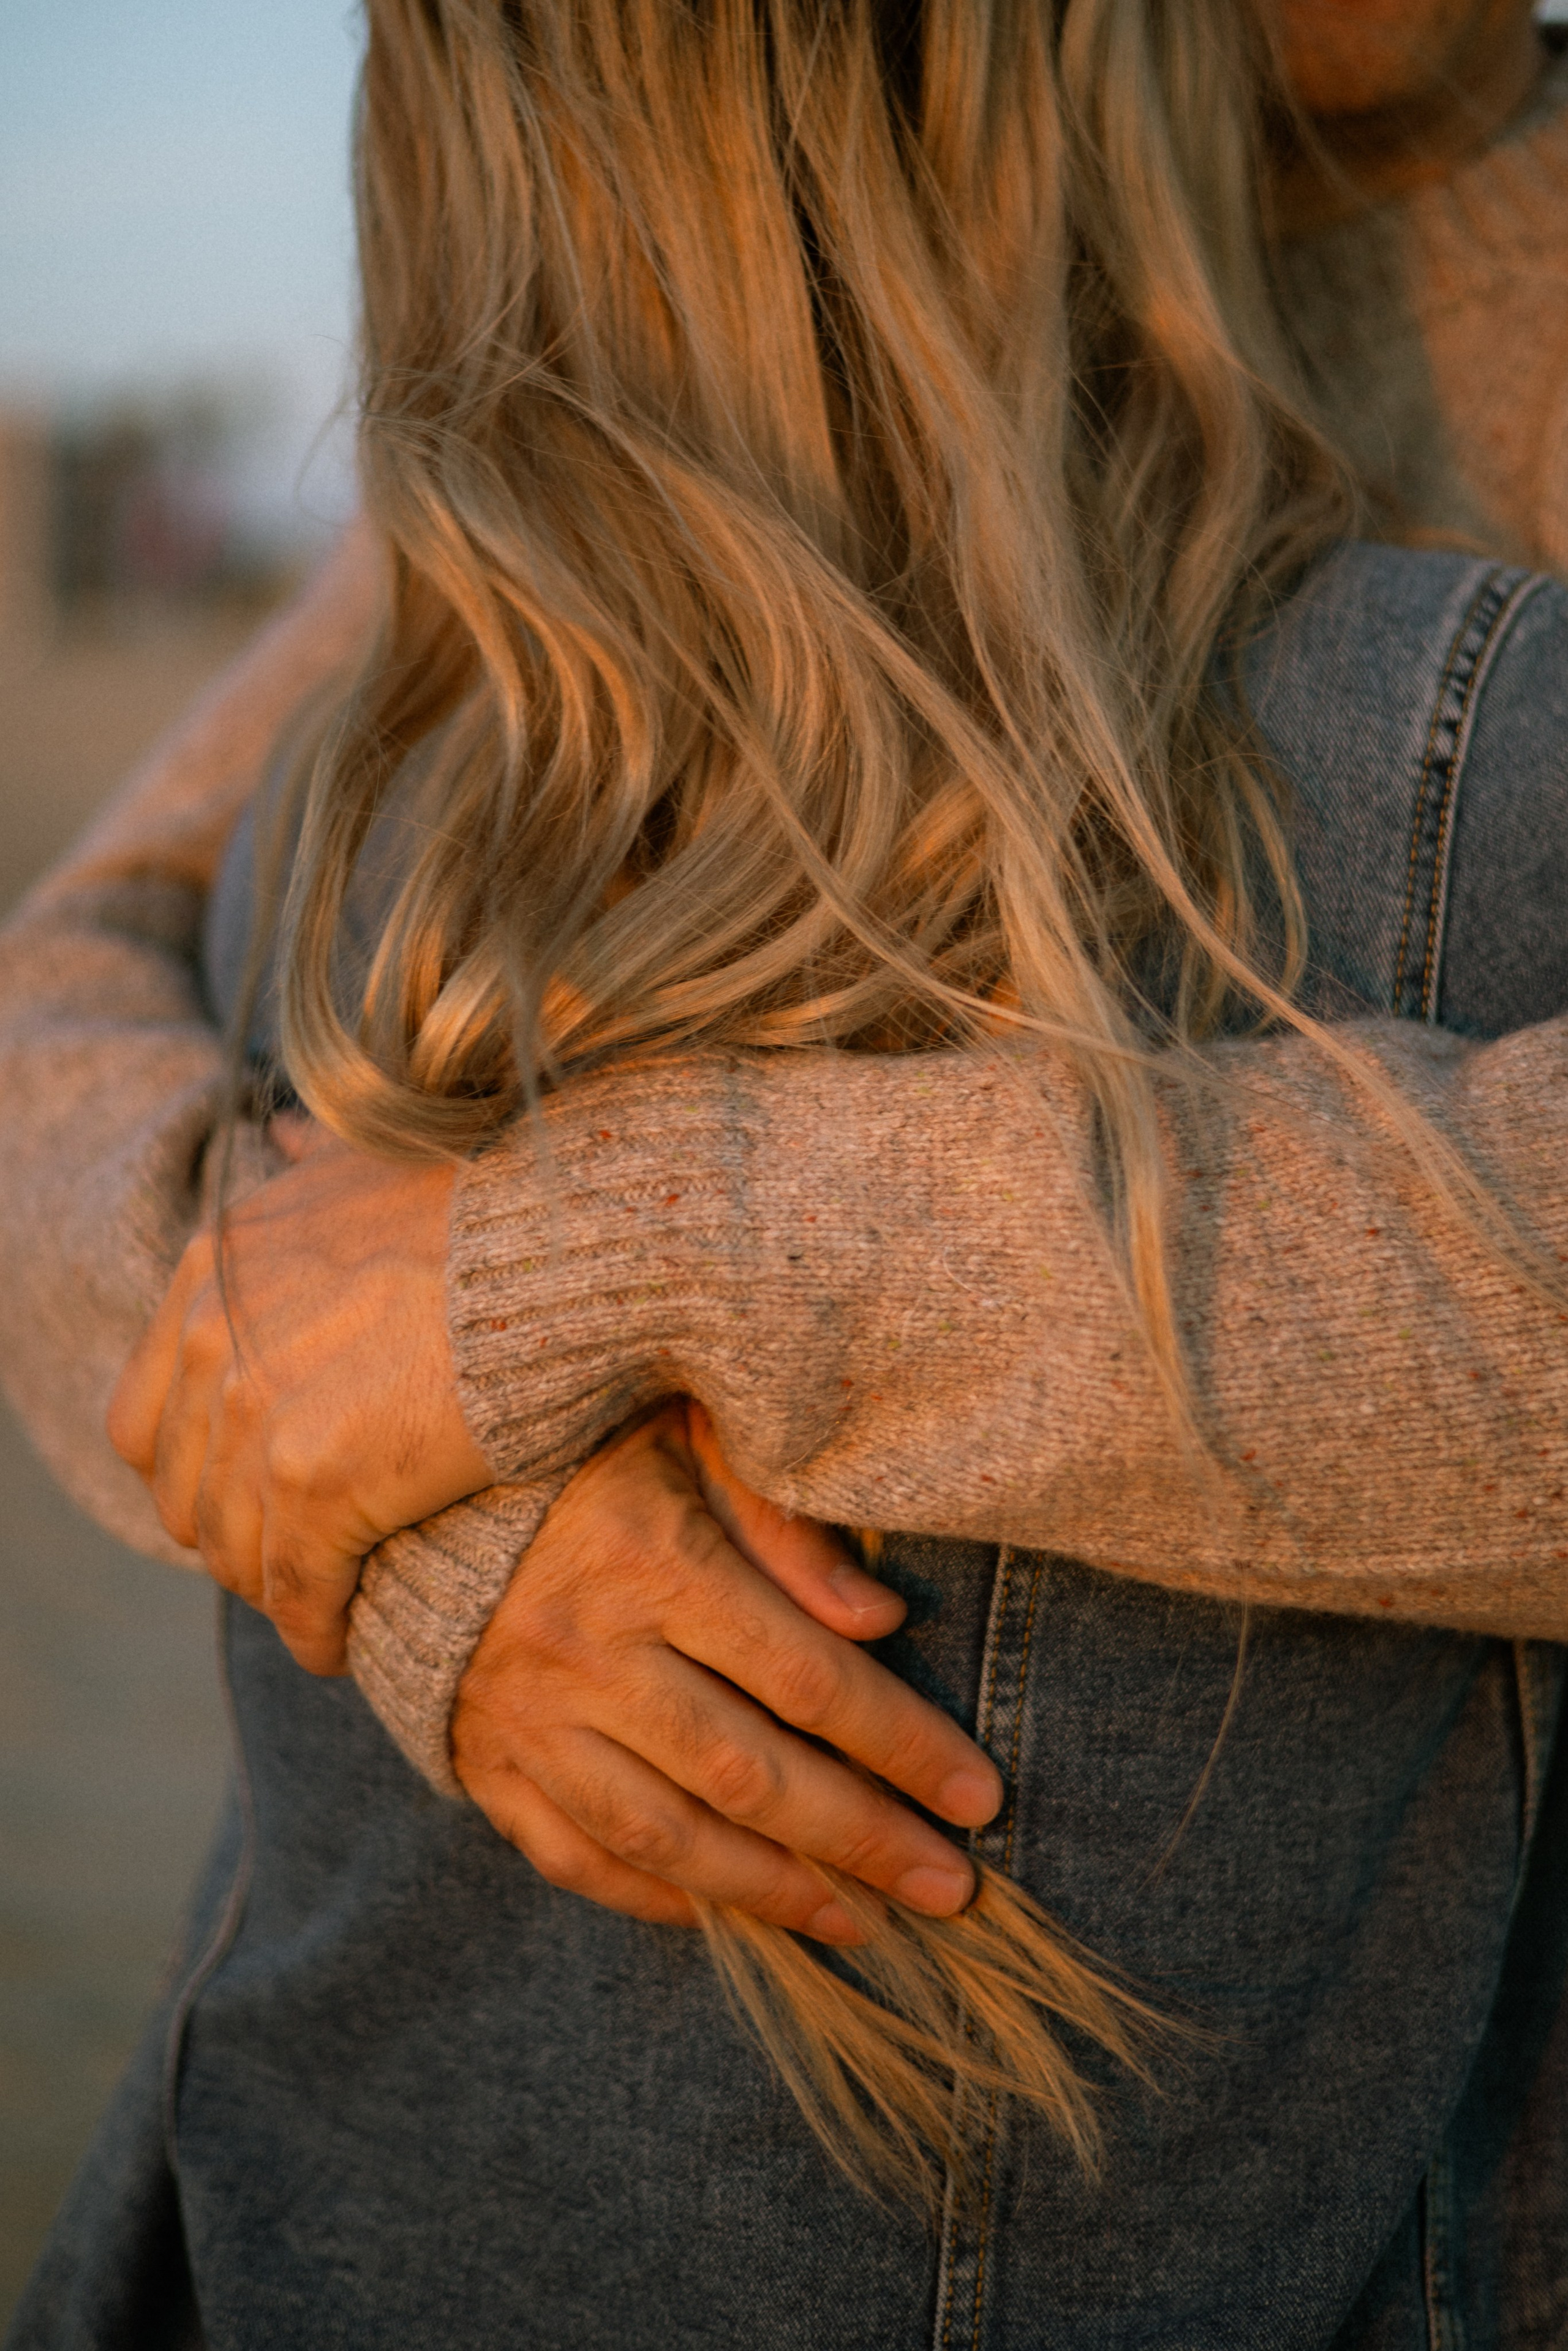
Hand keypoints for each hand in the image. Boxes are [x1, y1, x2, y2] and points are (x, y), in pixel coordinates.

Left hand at [107, 1117, 492, 1674]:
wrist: (576, 1236)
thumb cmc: (504, 1201)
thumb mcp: (372, 1160)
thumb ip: (310, 1170)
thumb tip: (284, 1143)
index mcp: (217, 1267)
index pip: (150, 1418)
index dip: (199, 1473)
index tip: (252, 1497)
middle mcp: (215, 1338)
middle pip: (187, 1495)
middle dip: (236, 1539)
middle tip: (293, 1565)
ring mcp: (258, 1414)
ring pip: (236, 1552)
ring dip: (275, 1591)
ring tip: (322, 1609)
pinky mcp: (315, 1484)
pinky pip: (294, 1591)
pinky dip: (313, 1628)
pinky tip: (339, 1644)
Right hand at [453, 1402, 1002, 1941]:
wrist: (405, 1485)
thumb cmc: (580, 1450)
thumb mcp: (684, 1436)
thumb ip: (782, 1519)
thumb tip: (881, 1617)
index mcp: (651, 1559)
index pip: (806, 1678)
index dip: (904, 1744)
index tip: (980, 1796)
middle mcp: (587, 1651)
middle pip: (749, 1775)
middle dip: (864, 1840)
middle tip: (953, 1889)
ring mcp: (527, 1719)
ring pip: (668, 1836)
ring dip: (777, 1892)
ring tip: (865, 1922)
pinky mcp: (484, 1764)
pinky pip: (577, 1858)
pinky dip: (659, 1901)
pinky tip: (736, 1918)